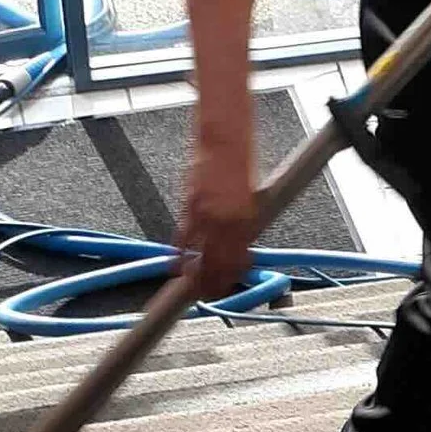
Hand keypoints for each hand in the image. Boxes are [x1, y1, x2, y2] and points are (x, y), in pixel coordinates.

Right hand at [177, 138, 259, 301]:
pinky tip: (177, 262)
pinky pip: (181, 237)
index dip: (232, 278)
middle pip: (217, 265)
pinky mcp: (188, 205)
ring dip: (193, 273)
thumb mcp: (254, 198)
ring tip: (191, 284)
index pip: (239, 261)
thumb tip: (243, 245)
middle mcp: (226, 221)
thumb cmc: (242, 162)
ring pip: (197, 255)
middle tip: (208, 293)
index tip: (228, 286)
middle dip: (212, 284)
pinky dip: (179, 252)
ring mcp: (205, 214)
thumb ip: (247, 224)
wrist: (224, 138)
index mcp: (247, 220)